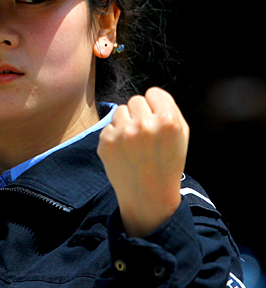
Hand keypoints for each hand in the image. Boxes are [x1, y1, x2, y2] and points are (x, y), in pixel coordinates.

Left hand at [97, 87, 188, 237]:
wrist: (148, 194)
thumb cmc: (167, 162)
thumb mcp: (181, 134)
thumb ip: (168, 109)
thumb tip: (150, 93)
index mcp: (167, 120)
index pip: (154, 93)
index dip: (155, 105)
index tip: (156, 119)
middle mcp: (144, 124)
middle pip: (136, 100)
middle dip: (140, 114)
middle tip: (145, 134)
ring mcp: (123, 133)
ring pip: (120, 110)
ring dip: (126, 122)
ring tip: (135, 144)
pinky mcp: (106, 141)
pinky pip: (109, 125)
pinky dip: (115, 135)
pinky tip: (124, 152)